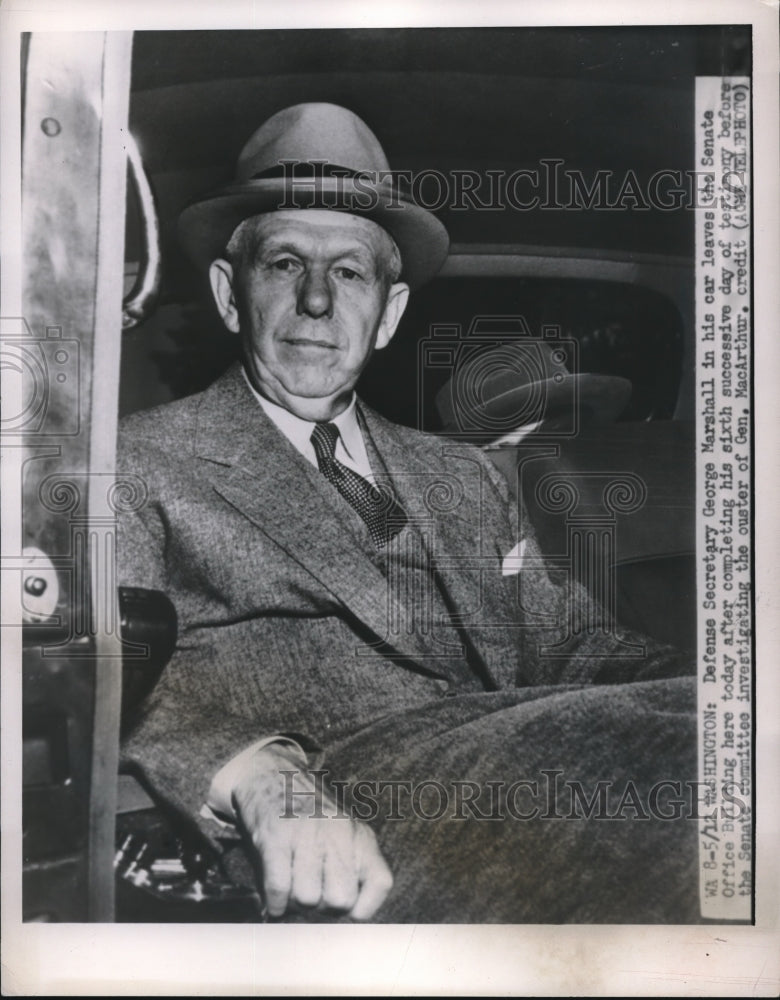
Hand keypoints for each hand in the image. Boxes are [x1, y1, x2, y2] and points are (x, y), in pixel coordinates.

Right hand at [231, 744, 392, 919]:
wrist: (271, 775)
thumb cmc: (308, 817)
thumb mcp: (344, 835)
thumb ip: (352, 869)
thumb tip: (346, 920)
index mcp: (360, 835)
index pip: (381, 884)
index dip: (361, 907)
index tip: (342, 906)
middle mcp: (339, 832)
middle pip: (340, 901)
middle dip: (321, 907)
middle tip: (309, 890)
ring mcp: (308, 833)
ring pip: (307, 899)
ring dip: (294, 901)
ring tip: (291, 882)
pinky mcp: (276, 836)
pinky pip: (279, 888)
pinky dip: (275, 901)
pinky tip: (274, 893)